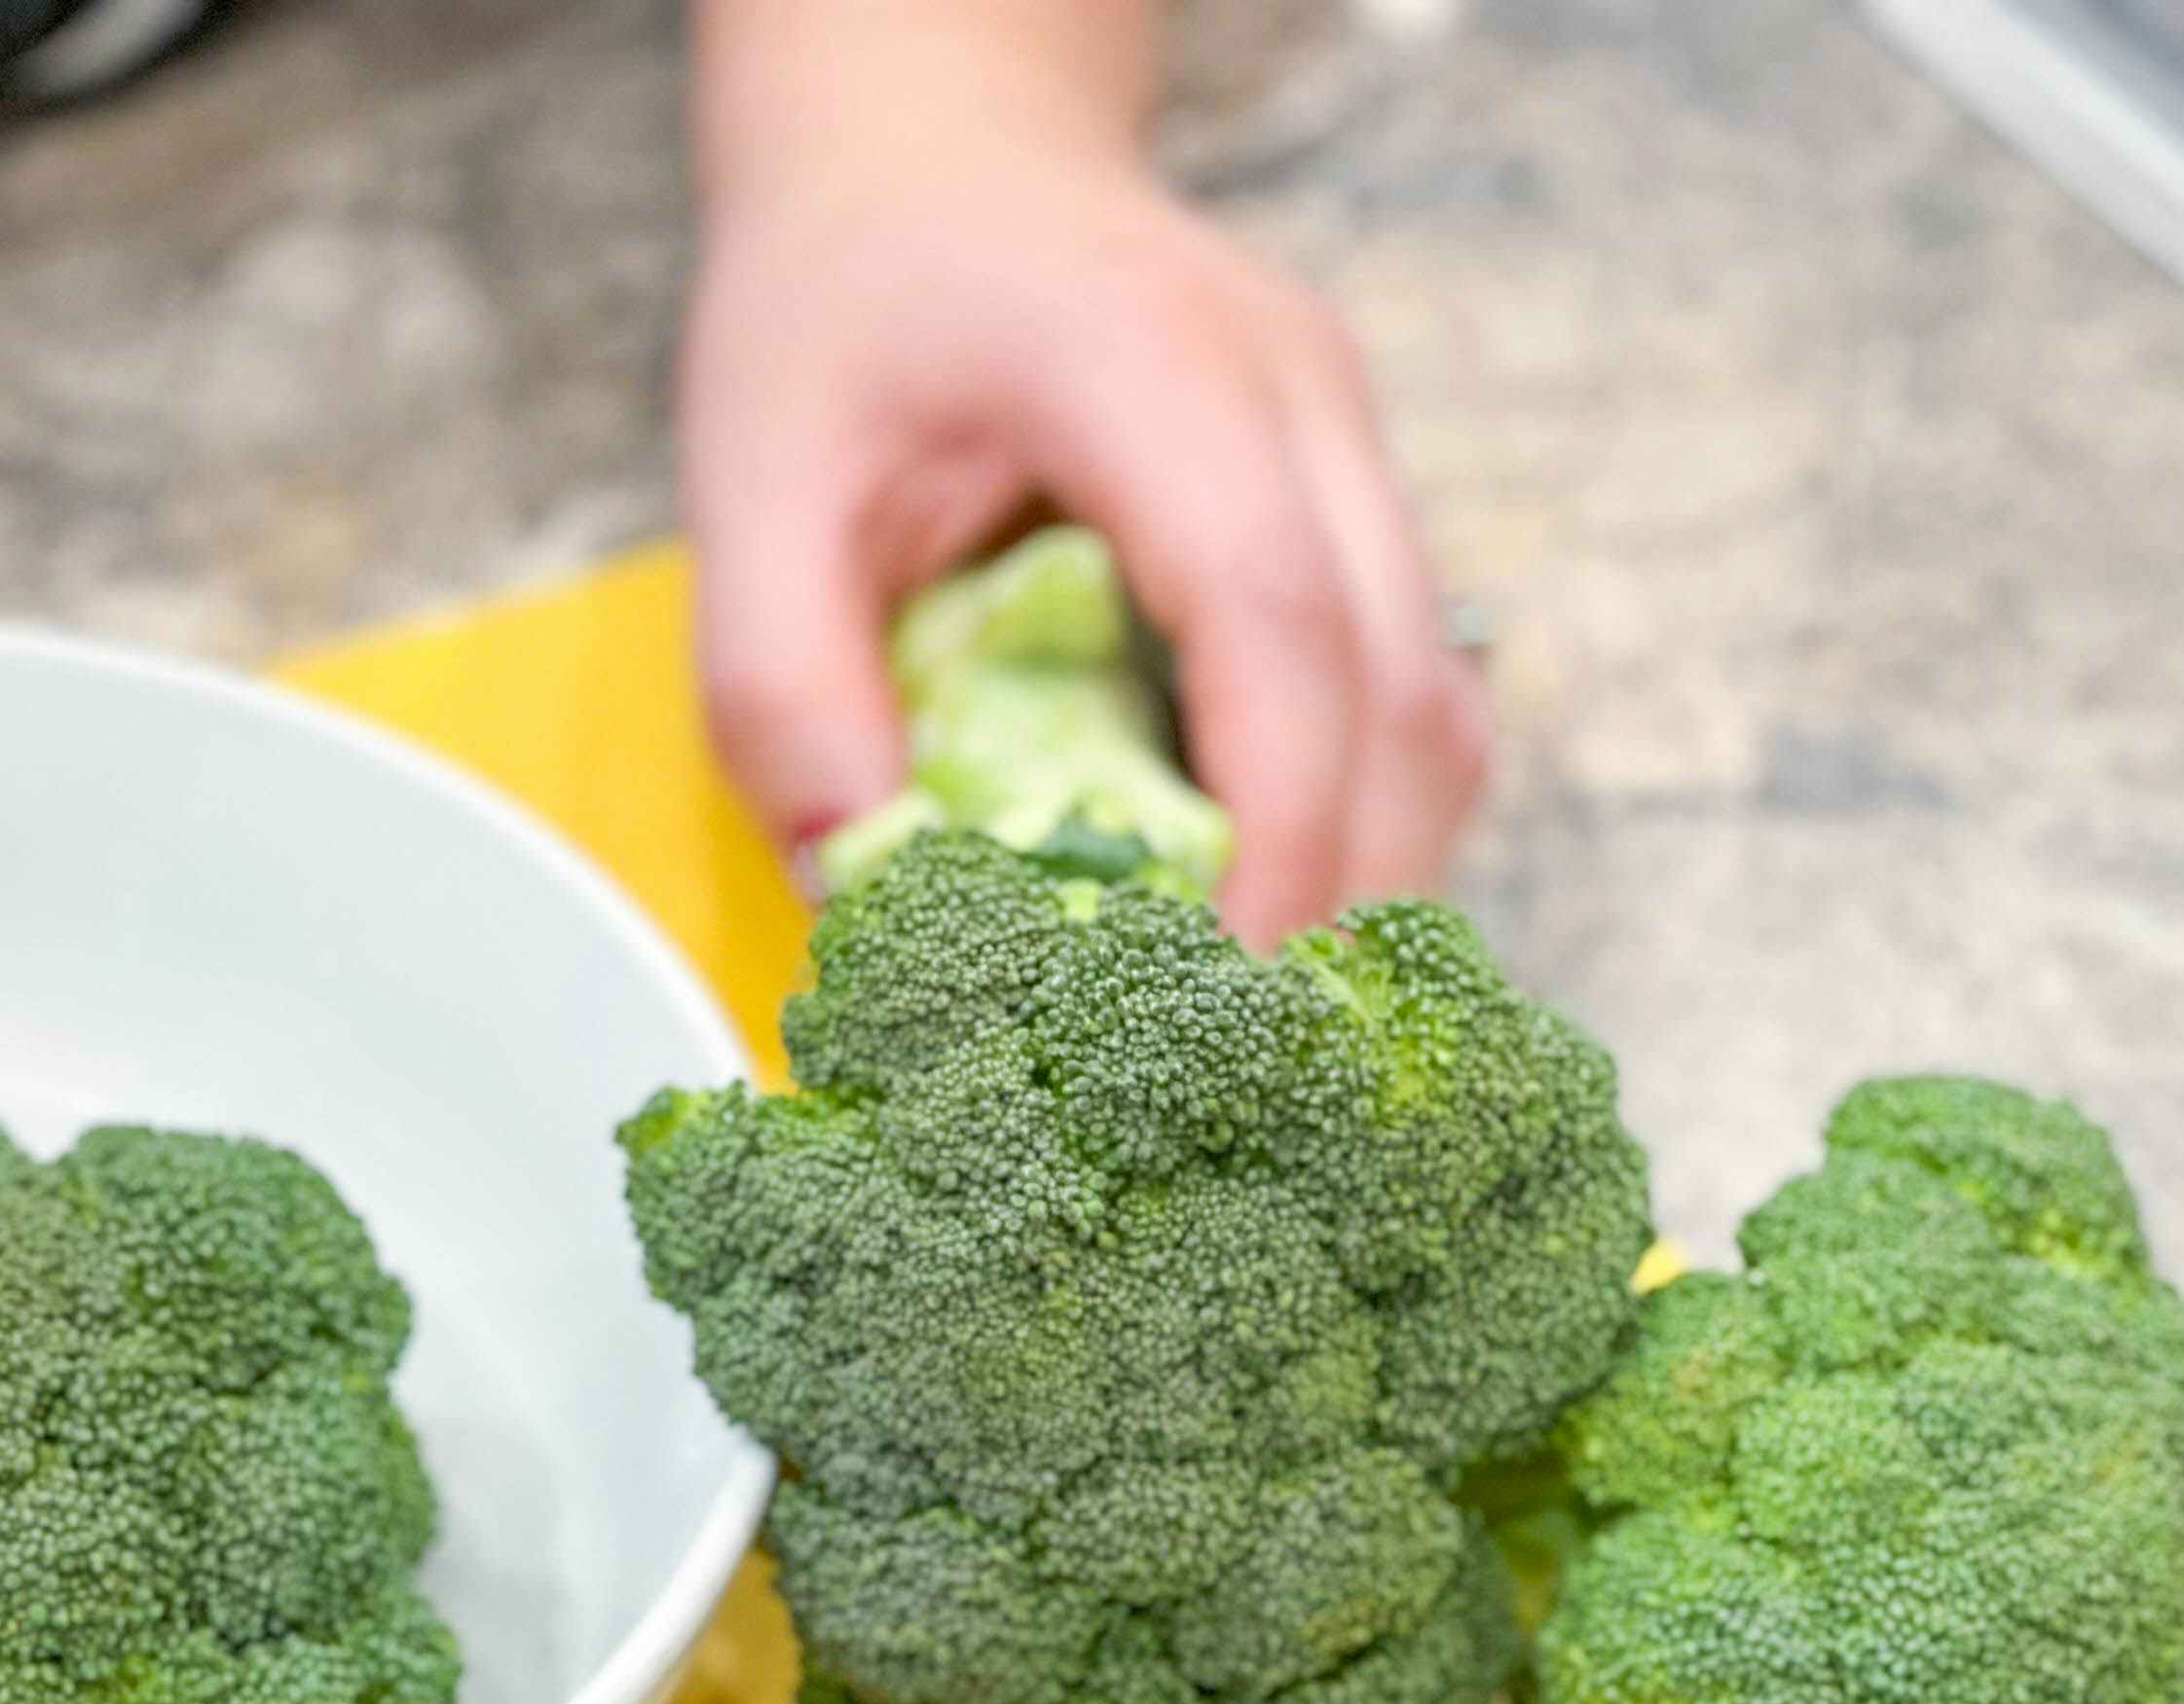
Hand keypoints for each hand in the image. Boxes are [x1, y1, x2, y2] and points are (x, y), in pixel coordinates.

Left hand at [680, 13, 1486, 941]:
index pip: (1274, 625)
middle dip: (1339, 899)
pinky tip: (1251, 906)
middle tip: (1237, 1070)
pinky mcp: (1355, 499)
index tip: (1221, 999)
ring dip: (1365, 875)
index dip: (1275, 834)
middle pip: (1401, 693)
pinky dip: (1351, 818)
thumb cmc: (840, 308)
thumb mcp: (747, 478)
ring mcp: (1352, 442)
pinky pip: (1406, 691)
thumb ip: (778, 681)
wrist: (929, 152)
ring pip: (1436, 707)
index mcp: (1151, 370)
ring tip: (1243, 1017)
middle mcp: (1300, 396)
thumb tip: (859, 891)